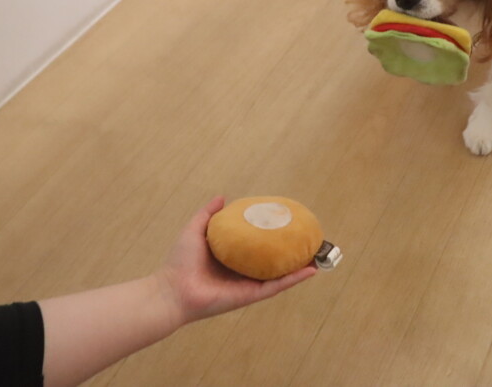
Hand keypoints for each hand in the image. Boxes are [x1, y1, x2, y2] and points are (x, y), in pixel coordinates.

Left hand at [156, 196, 316, 326]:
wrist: (174, 289)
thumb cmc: (181, 261)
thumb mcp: (196, 229)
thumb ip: (208, 214)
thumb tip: (223, 196)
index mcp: (233, 258)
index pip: (258, 246)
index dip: (272, 235)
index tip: (287, 223)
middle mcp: (244, 271)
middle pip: (274, 261)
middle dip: (292, 252)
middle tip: (308, 239)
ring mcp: (249, 284)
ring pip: (281, 274)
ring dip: (300, 266)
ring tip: (318, 254)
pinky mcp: (251, 295)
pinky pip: (277, 286)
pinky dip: (294, 279)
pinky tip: (310, 270)